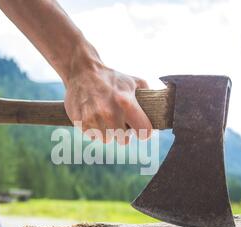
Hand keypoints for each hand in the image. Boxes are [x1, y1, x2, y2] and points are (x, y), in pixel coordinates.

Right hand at [0, 0, 151, 143]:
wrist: (82, 71)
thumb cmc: (111, 78)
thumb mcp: (133, 81)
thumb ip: (148, 94)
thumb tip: (161, 106)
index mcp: (126, 103)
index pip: (144, 131)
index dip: (144, 132)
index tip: (141, 130)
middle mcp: (110, 113)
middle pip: (124, 141)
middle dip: (124, 134)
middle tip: (120, 124)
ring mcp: (93, 118)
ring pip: (107, 140)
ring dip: (107, 133)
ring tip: (105, 119)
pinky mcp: (80, 122)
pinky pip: (91, 136)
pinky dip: (93, 130)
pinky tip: (93, 117)